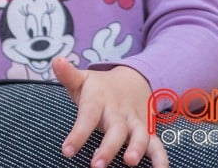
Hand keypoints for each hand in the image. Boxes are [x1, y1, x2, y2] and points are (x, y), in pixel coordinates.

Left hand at [53, 57, 167, 167]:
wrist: (133, 80)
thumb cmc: (99, 87)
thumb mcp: (82, 79)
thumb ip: (67, 75)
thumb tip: (56, 60)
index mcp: (99, 99)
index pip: (88, 116)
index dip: (78, 134)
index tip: (67, 151)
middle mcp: (118, 111)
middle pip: (115, 129)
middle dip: (108, 147)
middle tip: (97, 165)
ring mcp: (135, 121)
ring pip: (139, 135)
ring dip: (136, 148)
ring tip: (130, 162)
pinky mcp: (148, 130)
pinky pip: (157, 145)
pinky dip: (161, 159)